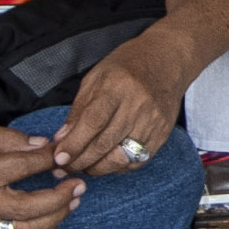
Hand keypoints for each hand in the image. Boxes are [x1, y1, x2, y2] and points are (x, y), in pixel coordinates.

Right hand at [0, 127, 82, 228]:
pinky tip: (53, 219)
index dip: (50, 158)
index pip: (23, 167)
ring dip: (57, 218)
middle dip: (62, 196)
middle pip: (31, 207)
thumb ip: (7, 138)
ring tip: (72, 201)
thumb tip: (41, 145)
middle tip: (79, 183)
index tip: (64, 153)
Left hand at [51, 33, 194, 176]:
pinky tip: (106, 162)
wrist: (169, 59)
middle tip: (63, 169)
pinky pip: (137, 160)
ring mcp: (153, 121)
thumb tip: (62, 139)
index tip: (59, 158)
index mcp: (118, 86)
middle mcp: (138, 105)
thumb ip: (78, 110)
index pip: (94, 121)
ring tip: (83, 167)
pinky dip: (118, 167)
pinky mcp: (163, 133)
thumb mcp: (96, 78)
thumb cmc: (128, 65)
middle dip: (80, 161)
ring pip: (121, 157)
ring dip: (97, 168)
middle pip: (105, 143)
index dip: (75, 143)